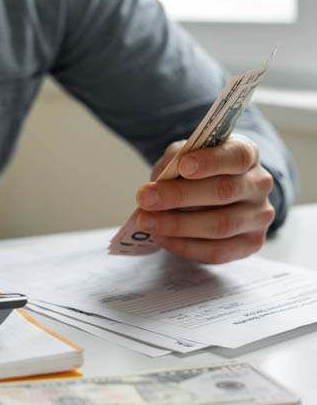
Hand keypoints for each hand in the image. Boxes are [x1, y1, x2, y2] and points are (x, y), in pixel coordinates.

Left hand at [135, 134, 274, 263]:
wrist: (212, 194)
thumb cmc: (196, 171)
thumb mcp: (184, 156)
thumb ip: (174, 160)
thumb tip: (158, 184)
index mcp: (246, 153)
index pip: (237, 155)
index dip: (211, 161)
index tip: (183, 167)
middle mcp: (259, 184)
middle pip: (224, 191)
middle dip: (179, 196)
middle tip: (145, 198)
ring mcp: (259, 216)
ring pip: (220, 225)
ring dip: (177, 225)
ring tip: (146, 221)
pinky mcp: (251, 244)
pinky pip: (217, 251)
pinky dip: (184, 246)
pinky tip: (161, 237)